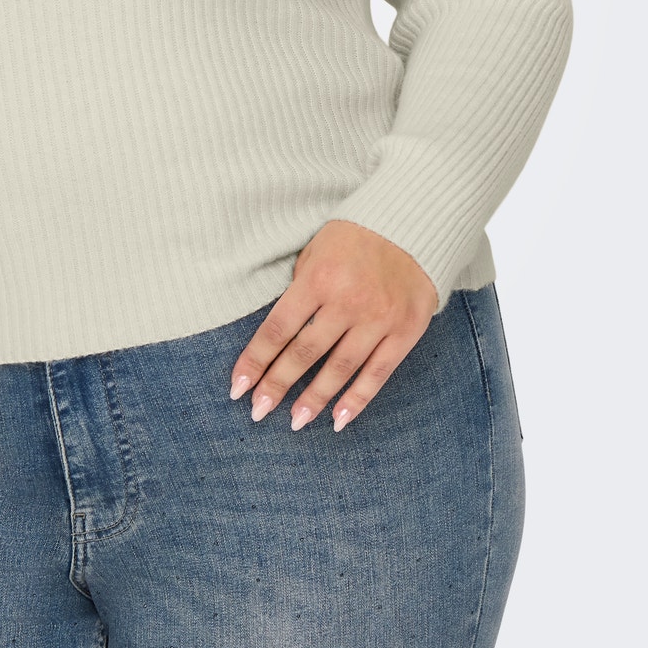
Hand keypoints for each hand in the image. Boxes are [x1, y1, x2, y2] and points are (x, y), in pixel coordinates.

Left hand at [229, 219, 438, 432]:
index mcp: (319, 278)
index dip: (256, 361)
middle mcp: (348, 301)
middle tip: (258, 411)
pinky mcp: (405, 331)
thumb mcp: (314, 252)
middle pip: (305, 352)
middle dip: (278, 385)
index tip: (237, 387)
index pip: (279, 329)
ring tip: (295, 421)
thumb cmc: (351, 240)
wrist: (410, 225)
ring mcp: (379, 318)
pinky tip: (339, 419)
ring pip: (340, 368)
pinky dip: (358, 399)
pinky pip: (378, 372)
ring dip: (315, 398)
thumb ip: (298, 291)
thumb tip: (278, 337)